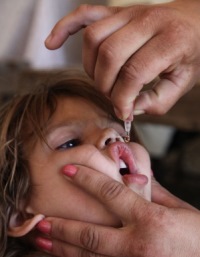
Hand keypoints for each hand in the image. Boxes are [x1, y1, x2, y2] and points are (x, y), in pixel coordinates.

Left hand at [36, 165, 199, 256]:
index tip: (67, 171)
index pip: (111, 193)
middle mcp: (138, 245)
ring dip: (61, 248)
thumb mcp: (182, 211)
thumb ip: (155, 194)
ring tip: (42, 241)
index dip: (86, 179)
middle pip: (89, 232)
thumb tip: (136, 175)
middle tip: (40, 219)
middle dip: (61, 225)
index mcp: (152, 219)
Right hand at [45, 0, 199, 119]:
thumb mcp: (183, 83)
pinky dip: (64, 28)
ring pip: (93, 39)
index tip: (123, 112)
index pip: (134, 72)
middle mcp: (147, 20)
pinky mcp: (116, 11)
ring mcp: (128, 12)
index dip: (123, 99)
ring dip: (91, 68)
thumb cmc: (191, 53)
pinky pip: (84, 15)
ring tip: (104, 81)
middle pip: (110, 55)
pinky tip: (52, 43)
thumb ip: (157, 101)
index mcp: (171, 39)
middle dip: (106, 86)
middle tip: (114, 98)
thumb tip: (128, 108)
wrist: (196, 20)